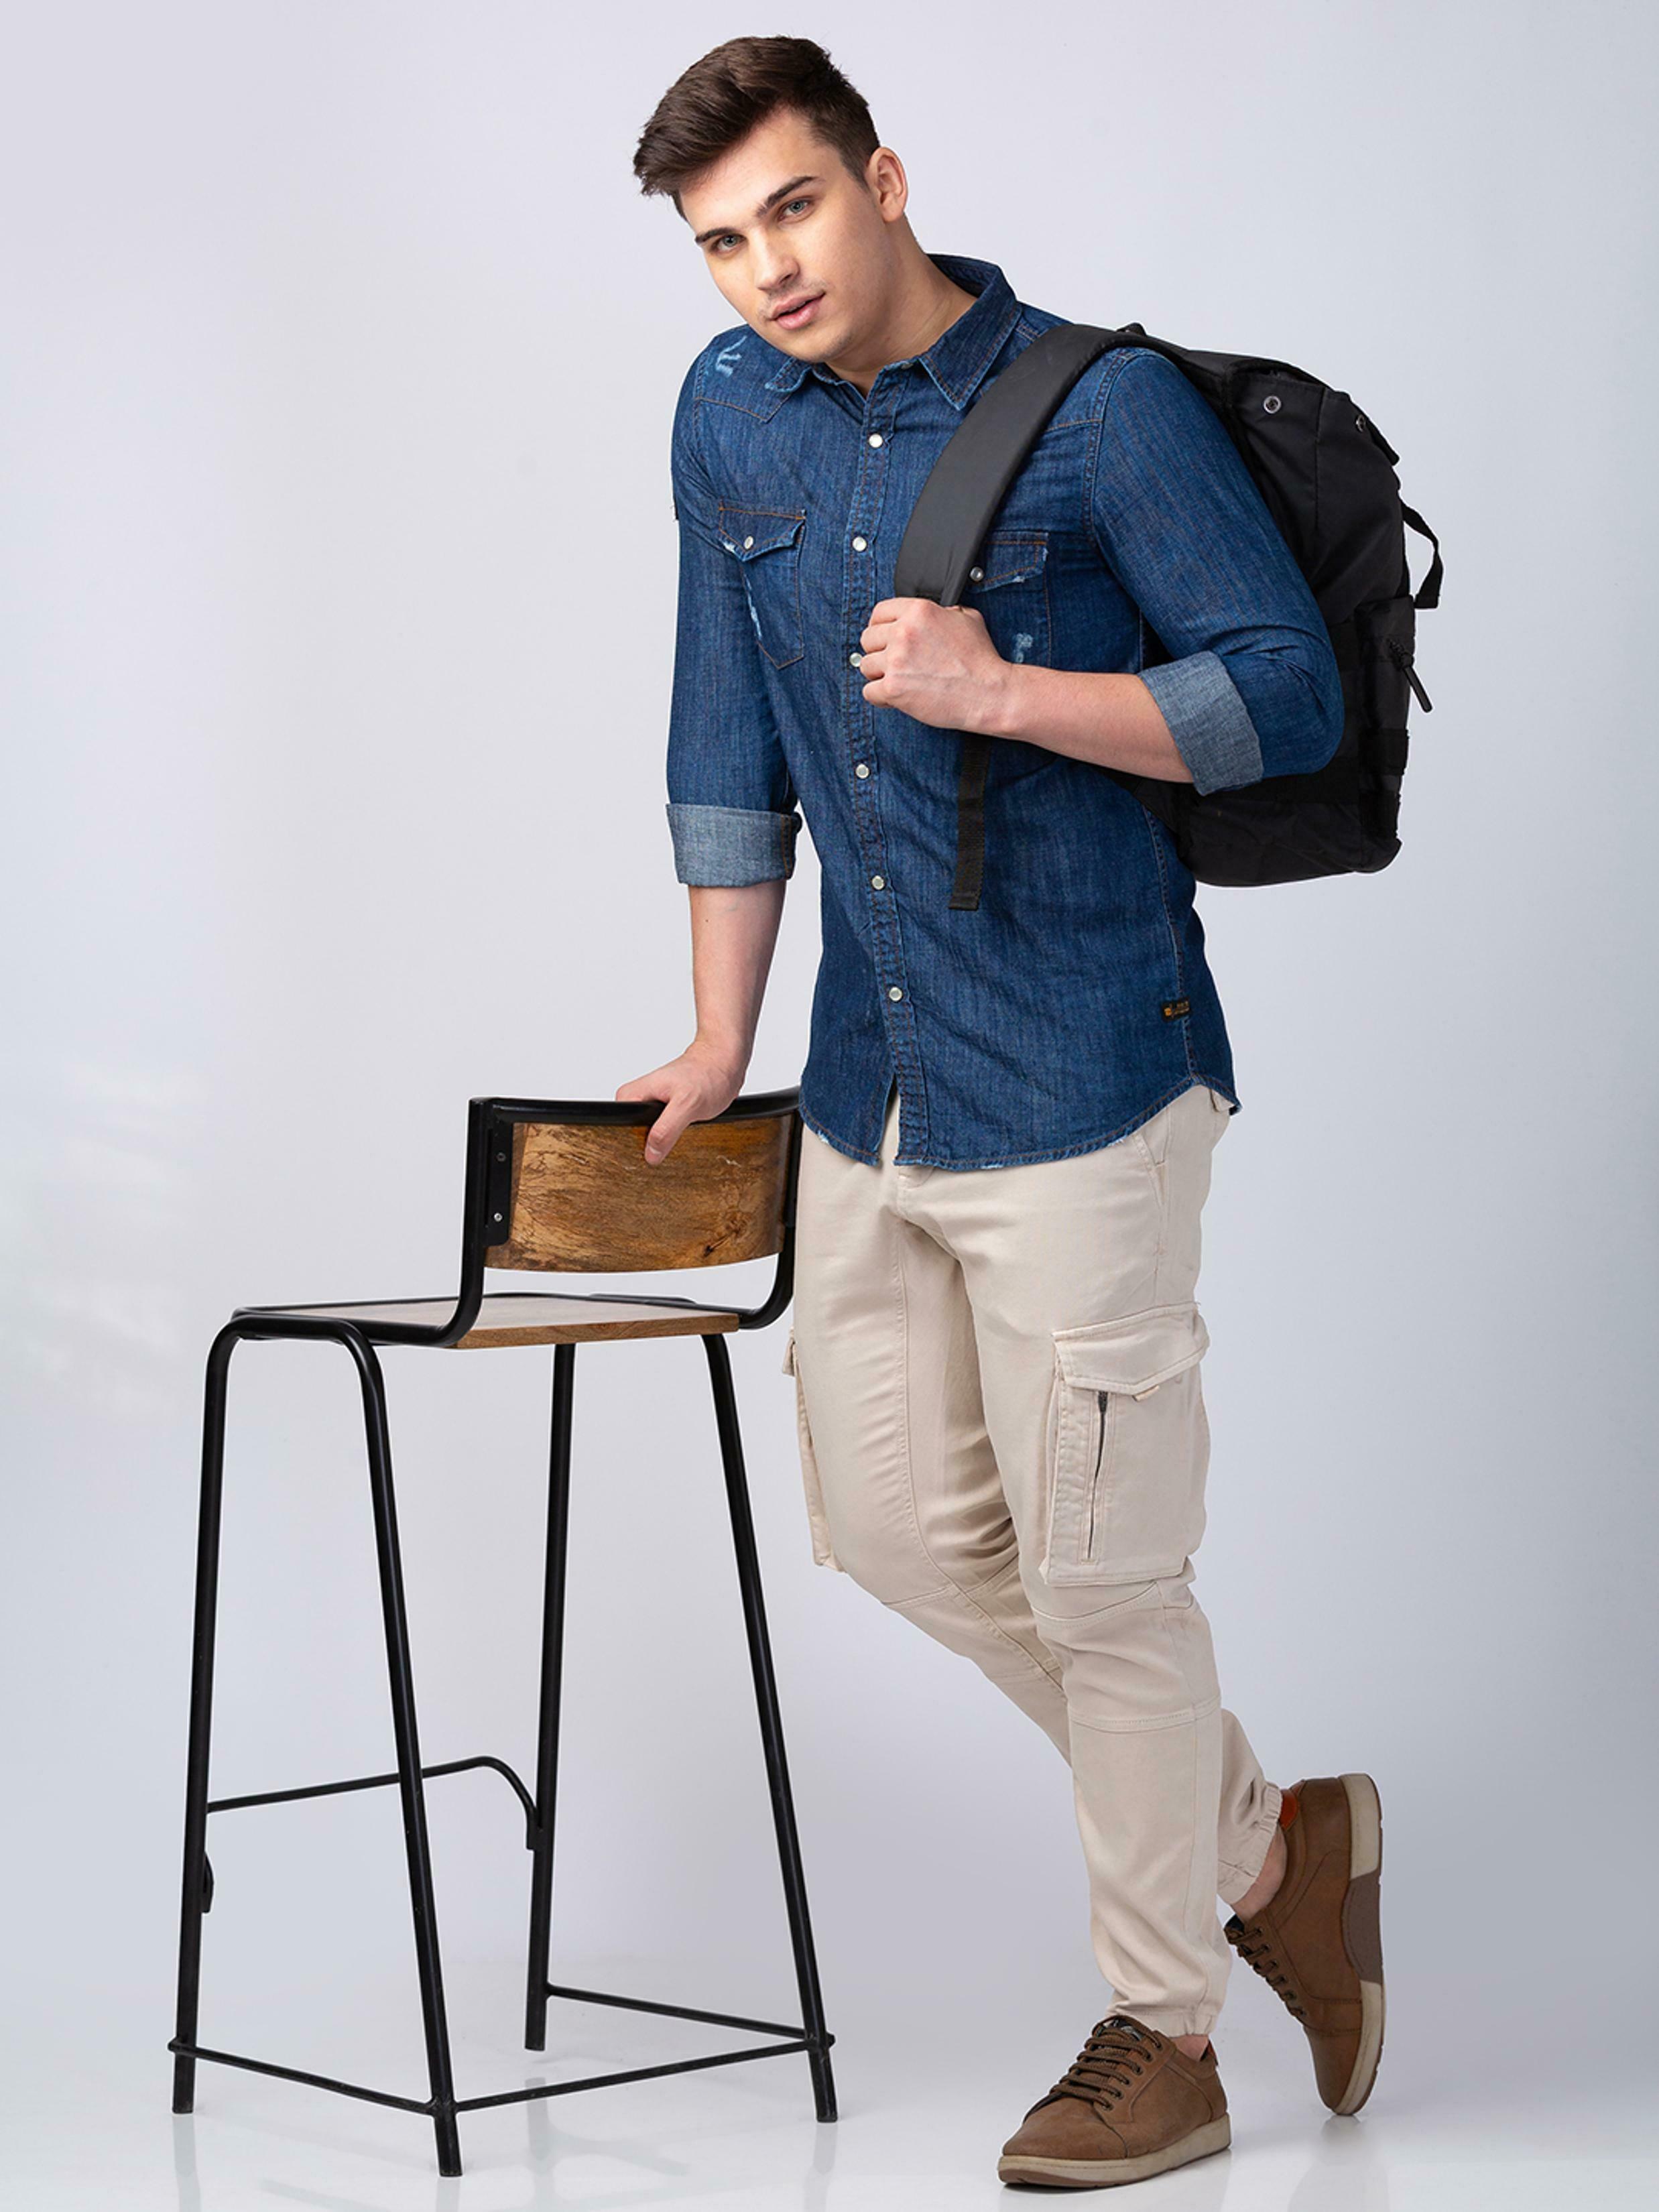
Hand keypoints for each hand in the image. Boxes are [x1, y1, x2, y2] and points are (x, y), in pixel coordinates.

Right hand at [615, 1042, 745, 1165]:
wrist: (723, 1063)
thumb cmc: (707, 1075)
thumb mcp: (687, 1104)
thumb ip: (666, 1130)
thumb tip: (650, 1153)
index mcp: (633, 1094)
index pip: (619, 1127)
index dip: (633, 1144)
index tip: (653, 1148)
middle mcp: (638, 1099)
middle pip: (633, 1135)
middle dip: (652, 1145)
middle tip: (674, 1136)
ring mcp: (651, 1105)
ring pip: (649, 1136)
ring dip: (665, 1141)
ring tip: (682, 1129)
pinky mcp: (664, 1111)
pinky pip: (661, 1132)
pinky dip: (673, 1137)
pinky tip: (685, 1131)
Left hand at [857, 596, 1012, 732]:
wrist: (987, 693)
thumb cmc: (981, 659)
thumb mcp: (968, 618)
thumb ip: (943, 611)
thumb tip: (935, 613)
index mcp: (919, 612)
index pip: (879, 612)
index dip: (879, 625)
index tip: (883, 636)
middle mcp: (904, 633)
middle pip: (868, 639)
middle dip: (878, 651)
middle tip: (893, 661)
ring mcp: (896, 661)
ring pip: (865, 665)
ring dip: (878, 674)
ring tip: (897, 679)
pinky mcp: (893, 689)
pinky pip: (869, 691)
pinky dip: (879, 696)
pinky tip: (895, 695)